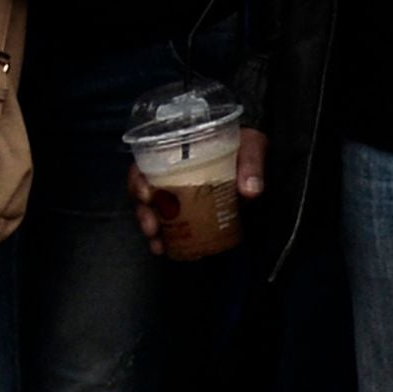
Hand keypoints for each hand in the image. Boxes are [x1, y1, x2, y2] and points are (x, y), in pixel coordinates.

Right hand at [129, 125, 263, 258]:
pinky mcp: (186, 208)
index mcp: (178, 152)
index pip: (145, 163)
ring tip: (158, 243)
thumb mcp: (252, 145)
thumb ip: (251, 165)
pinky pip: (167, 222)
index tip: (145, 194)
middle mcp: (170, 172)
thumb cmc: (247, 144)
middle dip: (143, 211)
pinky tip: (165, 248)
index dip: (137, 179)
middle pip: (143, 191)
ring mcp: (176, 191)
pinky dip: (164, 236)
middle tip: (151, 226)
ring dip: (150, 226)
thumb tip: (250, 191)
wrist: (255, 153)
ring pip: (151, 209)